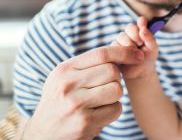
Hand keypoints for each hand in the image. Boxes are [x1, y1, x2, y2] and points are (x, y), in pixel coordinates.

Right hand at [23, 46, 144, 139]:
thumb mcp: (65, 79)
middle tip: (107, 86)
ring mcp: (76, 104)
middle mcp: (68, 85)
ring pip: (116, 90)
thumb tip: (125, 51)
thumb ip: (88, 65)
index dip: (124, 52)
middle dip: (117, 78)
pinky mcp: (85, 122)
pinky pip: (116, 109)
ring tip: (102, 101)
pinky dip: (113, 111)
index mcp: (64, 70)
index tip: (138, 54)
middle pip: (112, 71)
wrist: (42, 135)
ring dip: (115, 95)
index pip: (102, 54)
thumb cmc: (60, 102)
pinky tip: (99, 114)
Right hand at [111, 16, 157, 79]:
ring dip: (130, 46)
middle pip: (129, 28)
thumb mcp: (153, 48)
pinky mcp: (113, 49)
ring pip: (122, 37)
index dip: (140, 27)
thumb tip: (143, 27)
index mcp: (139, 31)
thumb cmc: (148, 59)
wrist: (140, 72)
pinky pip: (115, 46)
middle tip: (140, 45)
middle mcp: (129, 34)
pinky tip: (127, 58)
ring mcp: (120, 41)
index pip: (139, 22)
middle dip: (136, 36)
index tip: (142, 34)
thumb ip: (149, 37)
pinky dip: (122, 52)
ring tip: (135, 55)